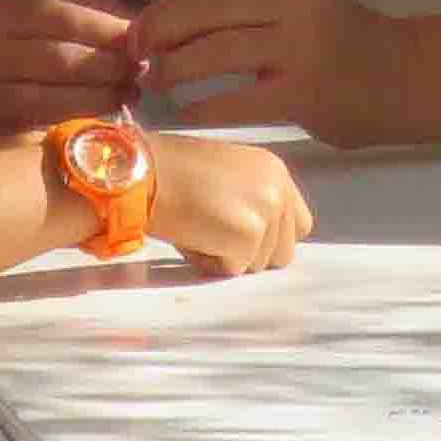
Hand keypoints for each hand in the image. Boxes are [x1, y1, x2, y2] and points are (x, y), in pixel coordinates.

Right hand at [0, 0, 135, 137]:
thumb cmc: (0, 40)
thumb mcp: (27, 12)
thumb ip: (76, 9)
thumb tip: (135, 19)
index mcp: (8, 11)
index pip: (64, 15)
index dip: (107, 28)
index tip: (142, 39)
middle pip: (62, 57)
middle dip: (111, 66)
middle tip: (142, 71)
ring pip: (53, 94)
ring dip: (100, 96)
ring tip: (130, 93)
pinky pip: (40, 121)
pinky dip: (76, 116)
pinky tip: (102, 113)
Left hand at [123, 0, 398, 148]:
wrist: (404, 76)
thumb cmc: (338, 39)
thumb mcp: (295, 0)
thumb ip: (244, 2)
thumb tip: (168, 17)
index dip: (164, 6)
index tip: (139, 28)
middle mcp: (291, 0)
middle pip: (202, 11)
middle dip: (158, 34)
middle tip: (136, 57)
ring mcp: (299, 46)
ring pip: (214, 52)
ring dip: (174, 69)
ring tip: (155, 83)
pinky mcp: (303, 93)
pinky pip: (235, 101)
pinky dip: (203, 108)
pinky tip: (186, 115)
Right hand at [145, 133, 315, 275]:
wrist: (142, 172)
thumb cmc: (169, 173)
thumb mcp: (225, 175)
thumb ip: (250, 199)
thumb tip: (257, 238)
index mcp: (275, 170)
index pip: (299, 224)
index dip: (270, 237)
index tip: (240, 236)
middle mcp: (279, 189)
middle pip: (283, 252)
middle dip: (250, 252)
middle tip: (211, 230)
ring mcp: (267, 212)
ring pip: (258, 265)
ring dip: (226, 256)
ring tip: (196, 227)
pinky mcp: (248, 235)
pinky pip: (233, 270)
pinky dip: (209, 262)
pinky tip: (190, 235)